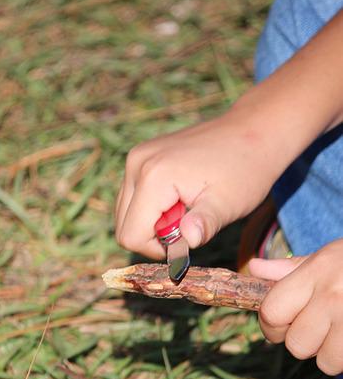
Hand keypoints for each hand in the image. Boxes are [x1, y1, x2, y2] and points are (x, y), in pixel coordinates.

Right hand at [115, 107, 281, 259]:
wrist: (254, 129)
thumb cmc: (245, 169)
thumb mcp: (228, 204)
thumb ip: (205, 224)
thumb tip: (189, 241)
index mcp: (154, 177)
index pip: (130, 236)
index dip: (157, 249)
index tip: (187, 238)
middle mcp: (137, 163)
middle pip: (123, 226)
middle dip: (154, 236)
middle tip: (190, 222)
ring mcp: (137, 157)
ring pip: (126, 212)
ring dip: (153, 222)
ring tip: (187, 208)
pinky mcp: (142, 156)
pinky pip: (134, 197)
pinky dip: (153, 208)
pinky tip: (181, 197)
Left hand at [249, 239, 342, 374]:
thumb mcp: (329, 256)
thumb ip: (291, 269)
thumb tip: (255, 268)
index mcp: (318, 271)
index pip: (272, 312)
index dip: (273, 324)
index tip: (282, 324)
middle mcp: (335, 296)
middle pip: (297, 345)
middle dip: (304, 341)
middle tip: (319, 327)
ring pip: (325, 362)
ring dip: (331, 354)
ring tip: (342, 332)